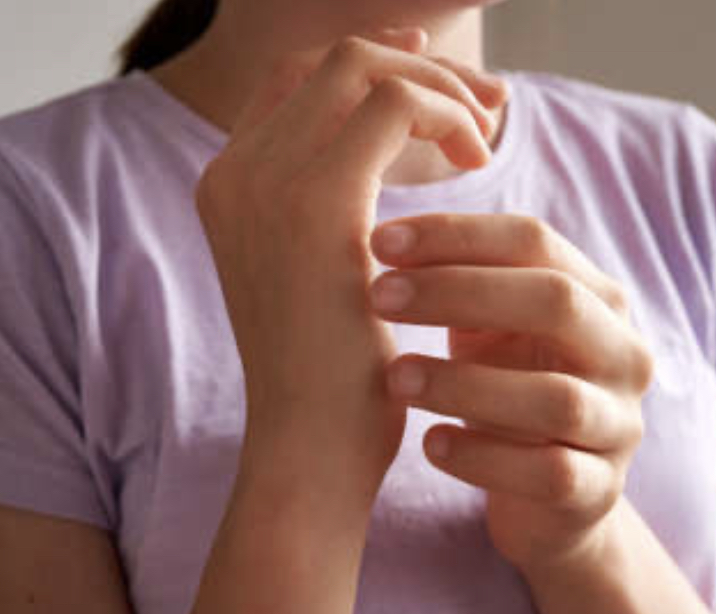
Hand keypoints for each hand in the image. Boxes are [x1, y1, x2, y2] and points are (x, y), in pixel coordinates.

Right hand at [194, 28, 508, 506]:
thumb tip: (398, 148)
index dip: (375, 65)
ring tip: (484, 131)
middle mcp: (235, 171)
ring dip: (436, 86)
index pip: (300, 81)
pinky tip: (477, 160)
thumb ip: (337, 208)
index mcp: (231, 187)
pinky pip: (394, 105)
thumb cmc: (330, 378)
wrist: (309, 451)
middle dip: (416, 63)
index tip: (441, 89)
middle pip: (330, 60)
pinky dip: (445, 115)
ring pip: (363, 66)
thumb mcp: (326, 276)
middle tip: (482, 100)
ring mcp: (265, 182)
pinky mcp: (317, 205)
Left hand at [368, 214, 653, 572]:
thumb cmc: (506, 392)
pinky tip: (431, 444)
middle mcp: (624, 354)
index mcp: (598, 298)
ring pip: (557, 398)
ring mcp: (619, 426)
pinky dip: (485, 458)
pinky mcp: (600, 492)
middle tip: (378, 295)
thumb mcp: (489, 331)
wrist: (545, 498)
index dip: (456, 235)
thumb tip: (383, 233)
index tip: (380, 242)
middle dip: (460, 291)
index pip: (536, 241)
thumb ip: (461, 283)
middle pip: (557, 302)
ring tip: (394, 377)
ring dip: (465, 382)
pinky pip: (551, 474)